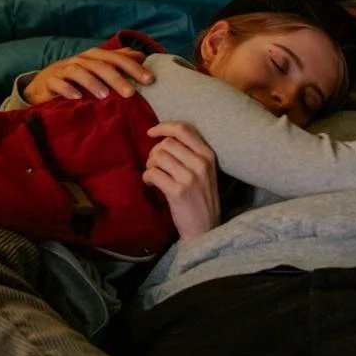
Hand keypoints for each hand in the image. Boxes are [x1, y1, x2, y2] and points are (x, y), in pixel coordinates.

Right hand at [23, 46, 154, 103]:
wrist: (45, 82)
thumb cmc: (79, 76)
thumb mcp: (99, 67)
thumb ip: (119, 60)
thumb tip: (142, 56)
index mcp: (96, 56)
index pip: (117, 59)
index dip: (134, 67)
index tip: (150, 80)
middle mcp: (81, 60)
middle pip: (100, 66)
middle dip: (117, 78)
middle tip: (131, 93)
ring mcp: (64, 70)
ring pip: (78, 72)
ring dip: (92, 82)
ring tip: (104, 95)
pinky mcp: (50, 82)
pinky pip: (57, 83)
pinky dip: (67, 89)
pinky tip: (77, 98)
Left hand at [142, 122, 220, 239]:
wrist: (204, 228)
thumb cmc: (201, 198)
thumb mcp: (205, 172)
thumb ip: (191, 154)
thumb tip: (164, 139)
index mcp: (208, 155)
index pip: (183, 129)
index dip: (163, 127)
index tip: (151, 132)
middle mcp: (201, 163)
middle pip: (167, 143)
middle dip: (154, 152)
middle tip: (154, 164)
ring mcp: (189, 177)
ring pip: (158, 157)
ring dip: (150, 165)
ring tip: (153, 175)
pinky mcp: (177, 191)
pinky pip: (153, 173)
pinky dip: (147, 177)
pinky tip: (150, 184)